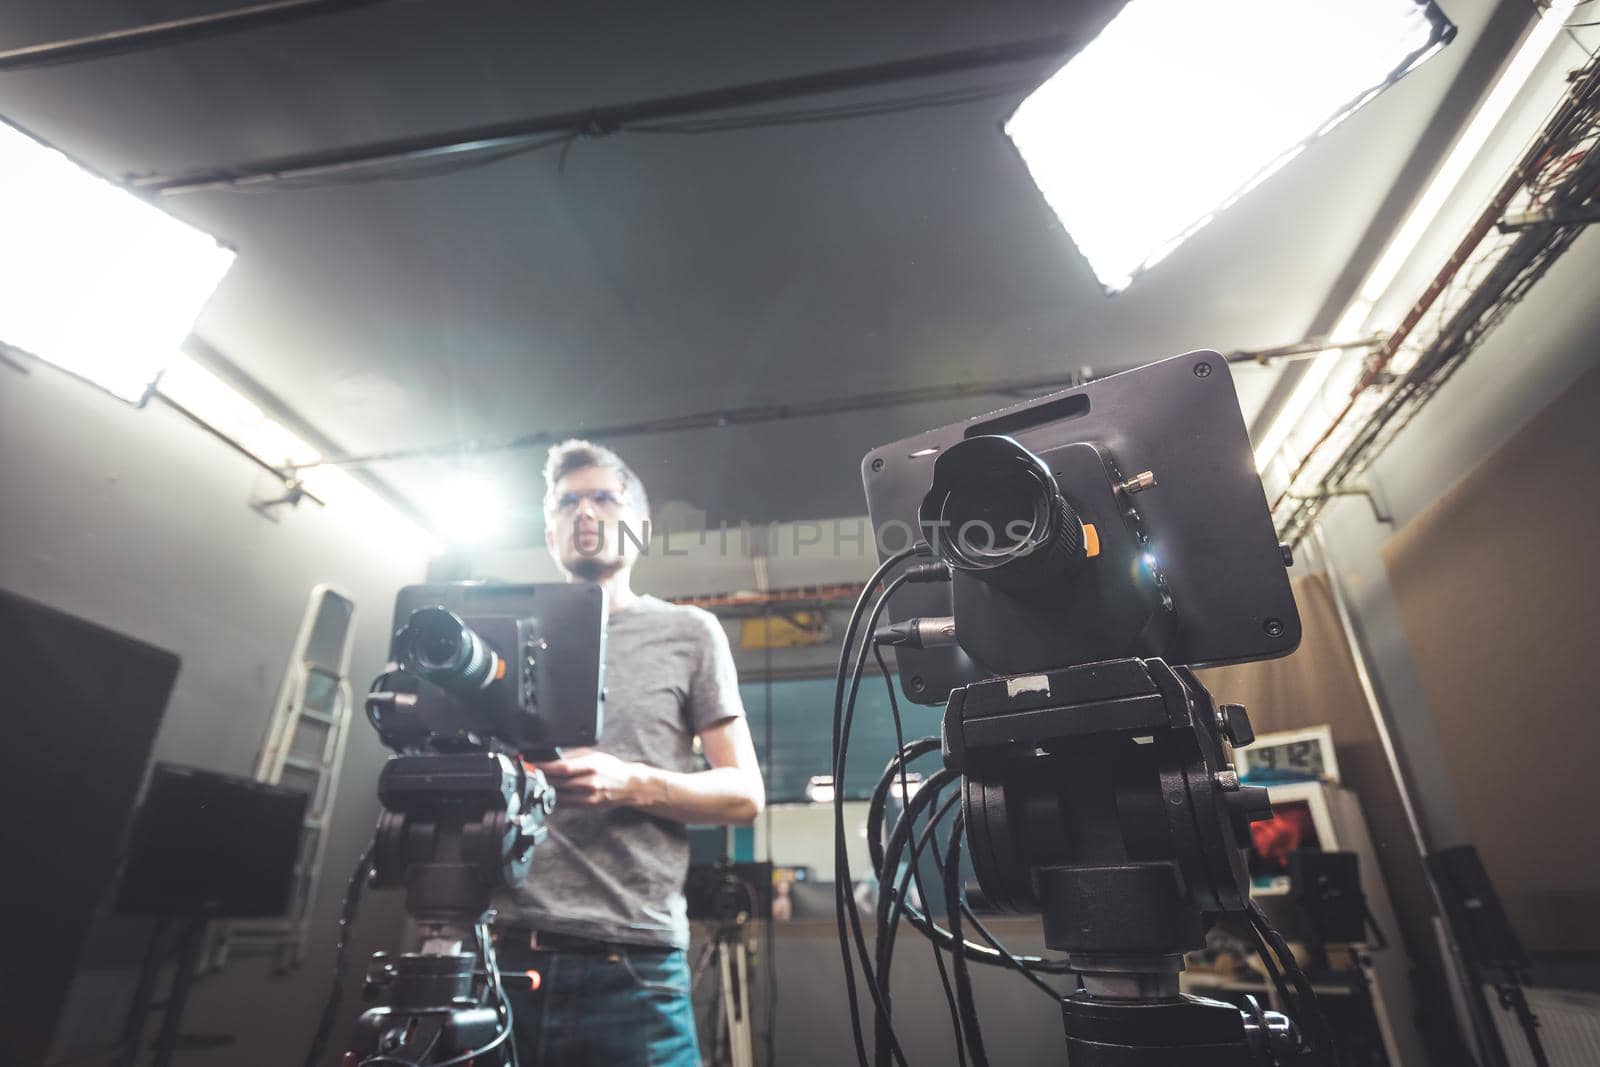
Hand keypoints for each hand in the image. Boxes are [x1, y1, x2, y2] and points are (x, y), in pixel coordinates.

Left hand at [532, 748, 649, 808]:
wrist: (628, 785)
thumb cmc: (611, 767)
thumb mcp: (594, 755)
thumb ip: (574, 756)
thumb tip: (552, 756)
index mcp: (591, 765)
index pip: (563, 767)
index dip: (545, 767)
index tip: (533, 764)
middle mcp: (590, 782)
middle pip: (558, 781)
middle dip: (541, 777)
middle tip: (528, 773)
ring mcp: (589, 796)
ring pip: (560, 794)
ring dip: (545, 789)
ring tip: (535, 783)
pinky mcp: (587, 805)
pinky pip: (566, 804)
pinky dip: (554, 798)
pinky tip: (548, 793)